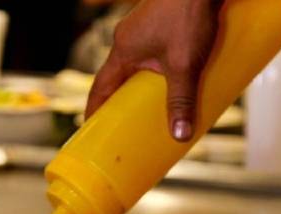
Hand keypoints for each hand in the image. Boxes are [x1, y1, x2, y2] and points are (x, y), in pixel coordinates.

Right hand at [84, 0, 223, 141]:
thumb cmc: (188, 12)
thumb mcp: (185, 65)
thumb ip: (182, 100)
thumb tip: (180, 135)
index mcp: (123, 50)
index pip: (100, 87)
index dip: (95, 110)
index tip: (92, 129)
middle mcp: (129, 38)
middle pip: (119, 77)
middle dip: (123, 101)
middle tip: (128, 124)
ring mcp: (145, 28)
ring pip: (139, 64)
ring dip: (145, 84)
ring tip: (157, 105)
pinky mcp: (162, 21)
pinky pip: (156, 52)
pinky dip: (161, 69)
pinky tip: (178, 76)